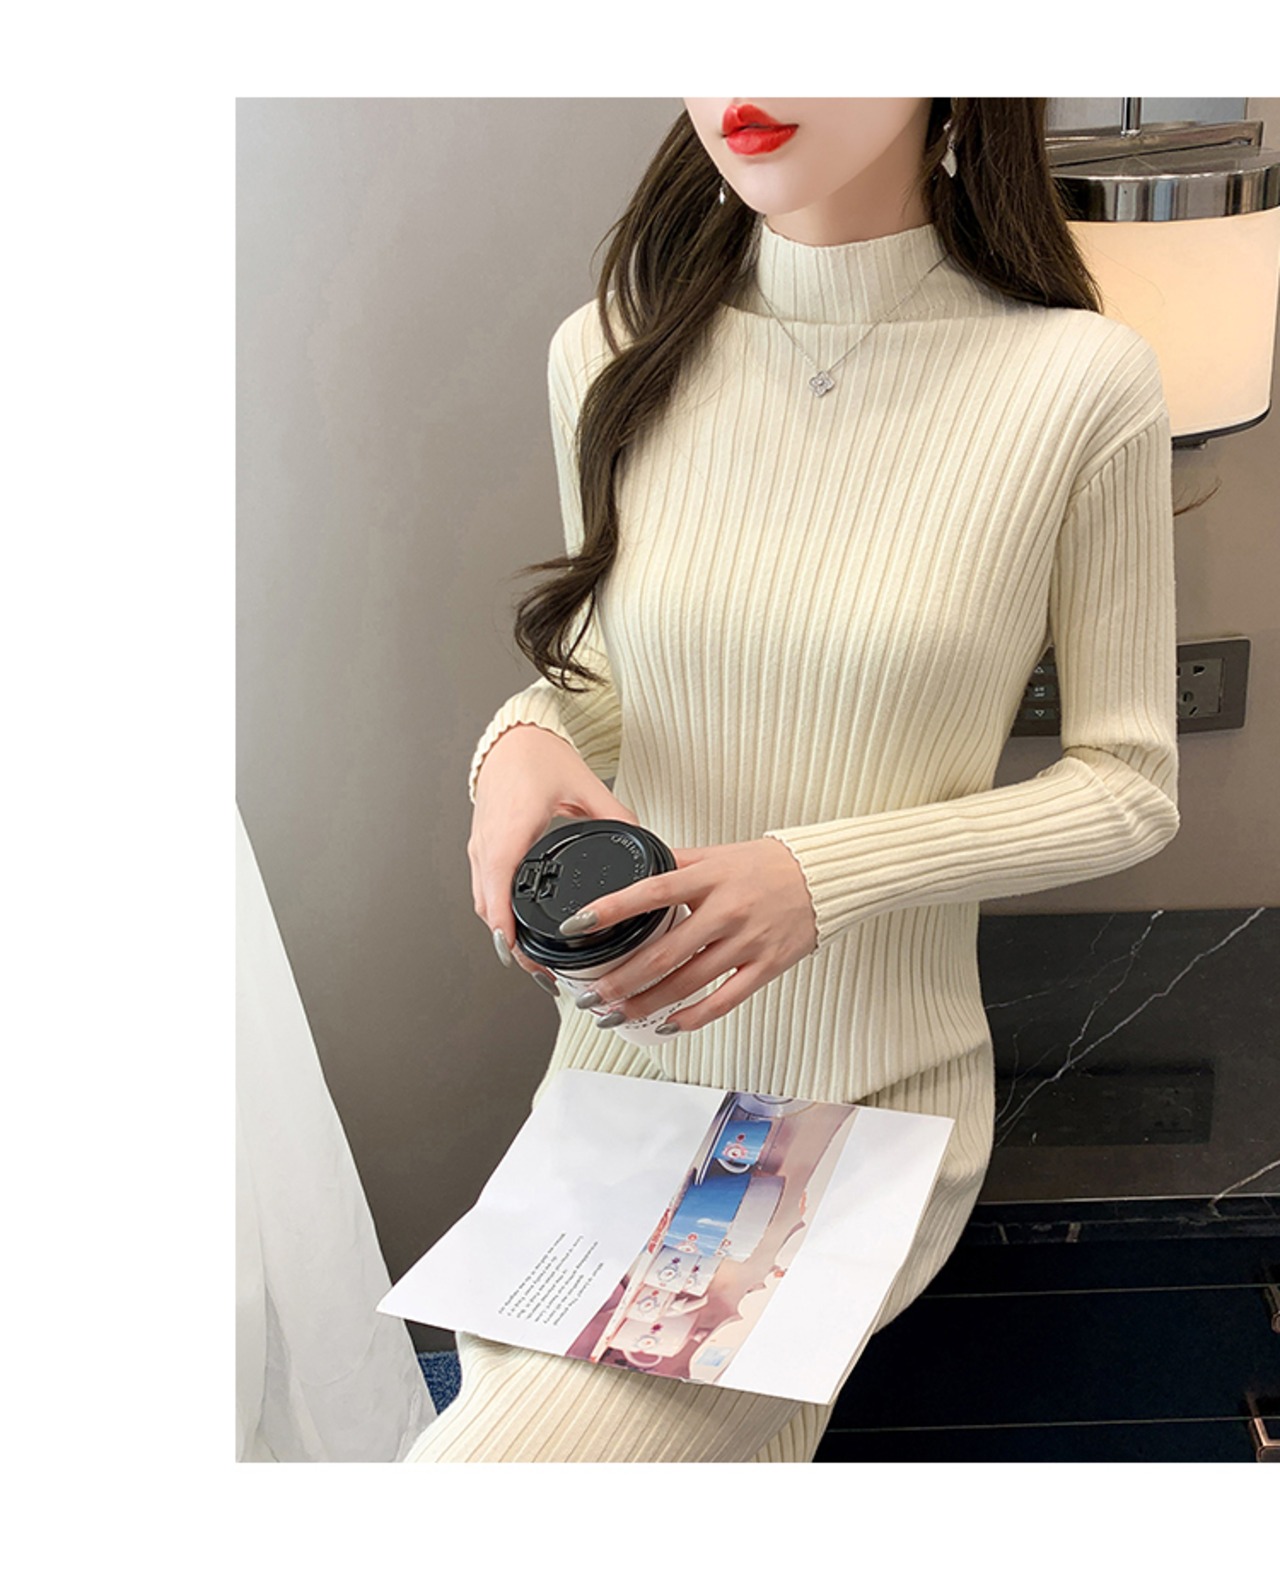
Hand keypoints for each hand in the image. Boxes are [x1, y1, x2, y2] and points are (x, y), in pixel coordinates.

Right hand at [469, 723, 640, 987]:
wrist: (511, 737)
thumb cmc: (538, 755)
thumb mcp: (584, 784)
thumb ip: (616, 813)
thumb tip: (643, 839)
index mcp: (511, 832)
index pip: (497, 893)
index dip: (506, 930)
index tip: (522, 958)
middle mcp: (488, 844)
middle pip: (488, 910)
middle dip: (511, 946)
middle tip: (542, 974)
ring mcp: (480, 846)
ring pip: (482, 903)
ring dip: (502, 933)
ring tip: (533, 960)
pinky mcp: (481, 845)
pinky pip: (482, 888)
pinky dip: (497, 913)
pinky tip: (519, 926)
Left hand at [566, 838, 817, 1032]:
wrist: (823, 877)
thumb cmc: (766, 865)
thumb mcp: (715, 854)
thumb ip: (673, 863)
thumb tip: (630, 865)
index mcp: (709, 878)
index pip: (652, 892)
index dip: (613, 909)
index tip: (578, 924)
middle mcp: (726, 911)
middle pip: (663, 952)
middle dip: (620, 978)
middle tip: (588, 994)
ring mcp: (747, 941)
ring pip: (688, 982)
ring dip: (646, 1003)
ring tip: (614, 1015)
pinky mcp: (766, 966)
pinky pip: (725, 999)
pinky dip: (693, 1016)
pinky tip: (667, 1024)